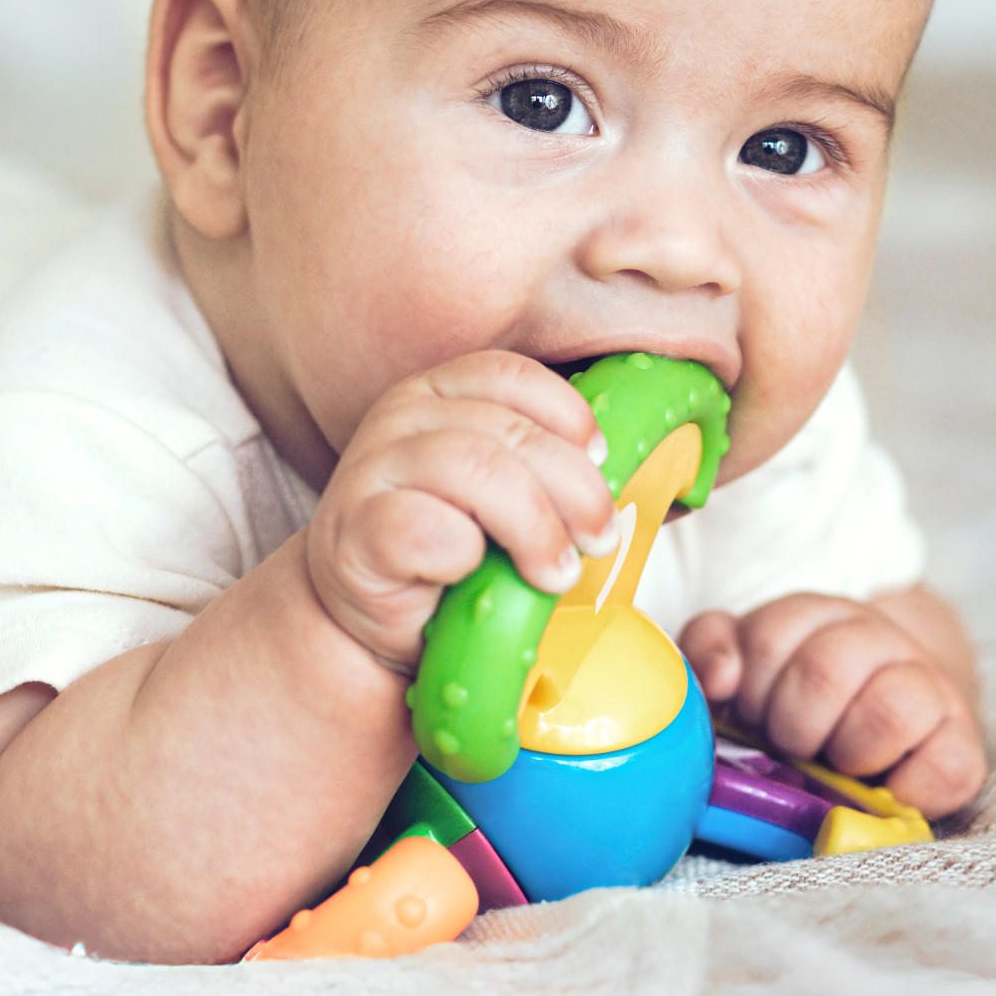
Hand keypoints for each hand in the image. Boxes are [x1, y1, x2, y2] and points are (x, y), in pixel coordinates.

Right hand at [303, 351, 617, 671]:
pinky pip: (423, 527)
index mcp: (438, 393)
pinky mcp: (355, 532)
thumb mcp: (502, 497)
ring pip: (472, 469)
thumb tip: (639, 475)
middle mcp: (400, 417)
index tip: (603, 461)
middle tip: (600, 540)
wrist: (373, 621)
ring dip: (532, 525)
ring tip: (556, 573)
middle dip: (572, 488)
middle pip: (507, 429)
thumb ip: (543, 471)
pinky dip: (464, 554)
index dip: (566, 414)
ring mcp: (371, 469)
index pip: (507, 374)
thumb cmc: (450, 554)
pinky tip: (475, 577)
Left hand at [680, 590, 984, 815]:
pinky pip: (947, 769)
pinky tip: (882, 791)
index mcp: (815, 617)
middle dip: (792, 726)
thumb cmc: (798, 695)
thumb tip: (720, 678)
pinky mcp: (964, 744)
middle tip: (791, 746)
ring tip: (836, 764)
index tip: (750, 714)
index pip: (769, 638)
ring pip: (889, 710)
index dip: (750, 689)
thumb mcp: (745, 661)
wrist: (890, 710)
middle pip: (823, 672)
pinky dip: (908, 792)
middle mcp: (877, 640)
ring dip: (848, 752)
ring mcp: (927, 687)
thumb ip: (711, 651)